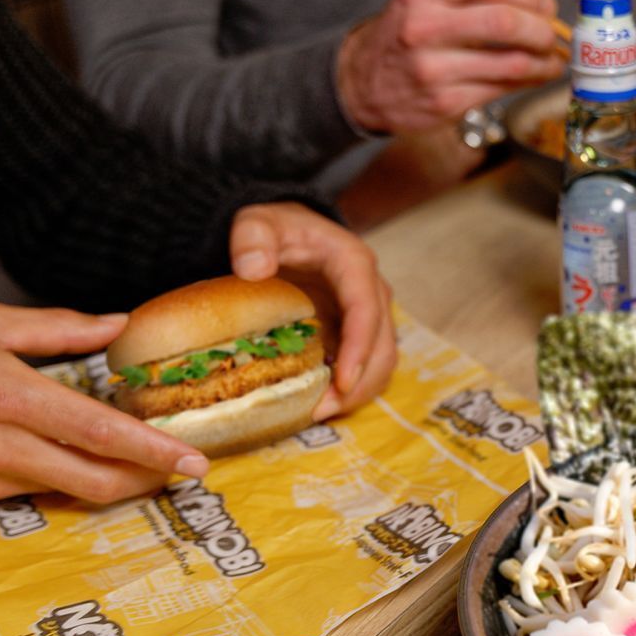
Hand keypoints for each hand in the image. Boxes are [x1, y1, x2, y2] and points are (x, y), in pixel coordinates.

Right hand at [0, 305, 208, 506]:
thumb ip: (57, 328)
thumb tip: (117, 325)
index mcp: (8, 396)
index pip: (99, 432)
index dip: (152, 450)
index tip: (194, 459)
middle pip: (95, 479)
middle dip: (147, 478)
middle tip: (180, 468)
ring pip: (68, 491)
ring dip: (109, 479)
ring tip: (138, 459)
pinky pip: (32, 491)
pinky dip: (62, 477)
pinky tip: (71, 457)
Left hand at [228, 203, 397, 418]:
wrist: (284, 232)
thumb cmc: (274, 229)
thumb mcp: (257, 222)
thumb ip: (253, 238)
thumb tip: (253, 269)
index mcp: (354, 264)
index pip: (366, 310)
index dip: (359, 349)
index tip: (341, 381)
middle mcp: (371, 291)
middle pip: (383, 344)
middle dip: (360, 383)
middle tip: (323, 411)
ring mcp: (369, 314)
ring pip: (382, 360)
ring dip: (359, 391)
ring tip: (321, 413)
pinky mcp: (358, 331)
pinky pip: (366, 364)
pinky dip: (351, 387)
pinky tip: (322, 403)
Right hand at [337, 0, 563, 133]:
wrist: (361, 83)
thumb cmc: (407, 33)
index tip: (543, 1)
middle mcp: (424, 27)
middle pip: (505, 22)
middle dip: (542, 28)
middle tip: (552, 32)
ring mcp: (434, 69)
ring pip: (512, 62)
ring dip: (545, 60)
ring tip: (553, 57)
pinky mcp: (446, 103)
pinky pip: (503, 88)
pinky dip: (530, 80)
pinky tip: (536, 74)